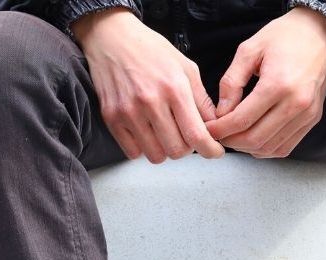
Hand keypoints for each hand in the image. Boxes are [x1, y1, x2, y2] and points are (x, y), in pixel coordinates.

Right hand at [74, 8, 223, 162]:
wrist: (113, 38)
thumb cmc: (150, 50)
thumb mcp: (185, 67)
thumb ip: (201, 99)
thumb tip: (214, 126)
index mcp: (174, 88)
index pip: (196, 134)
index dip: (209, 150)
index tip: (213, 152)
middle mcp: (151, 102)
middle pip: (176, 150)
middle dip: (186, 147)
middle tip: (184, 135)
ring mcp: (129, 112)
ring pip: (155, 156)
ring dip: (164, 149)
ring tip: (163, 132)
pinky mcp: (112, 118)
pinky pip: (133, 152)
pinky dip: (143, 147)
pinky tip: (146, 131)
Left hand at [205, 7, 325, 157]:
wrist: (319, 33)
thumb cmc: (285, 37)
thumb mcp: (249, 49)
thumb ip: (231, 82)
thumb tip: (221, 112)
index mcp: (278, 84)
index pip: (242, 120)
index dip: (220, 130)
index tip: (209, 129)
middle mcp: (296, 103)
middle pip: (255, 139)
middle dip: (230, 141)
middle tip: (219, 134)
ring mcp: (307, 114)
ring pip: (269, 148)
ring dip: (247, 148)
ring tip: (234, 135)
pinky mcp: (312, 119)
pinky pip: (285, 147)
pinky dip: (265, 149)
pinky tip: (254, 138)